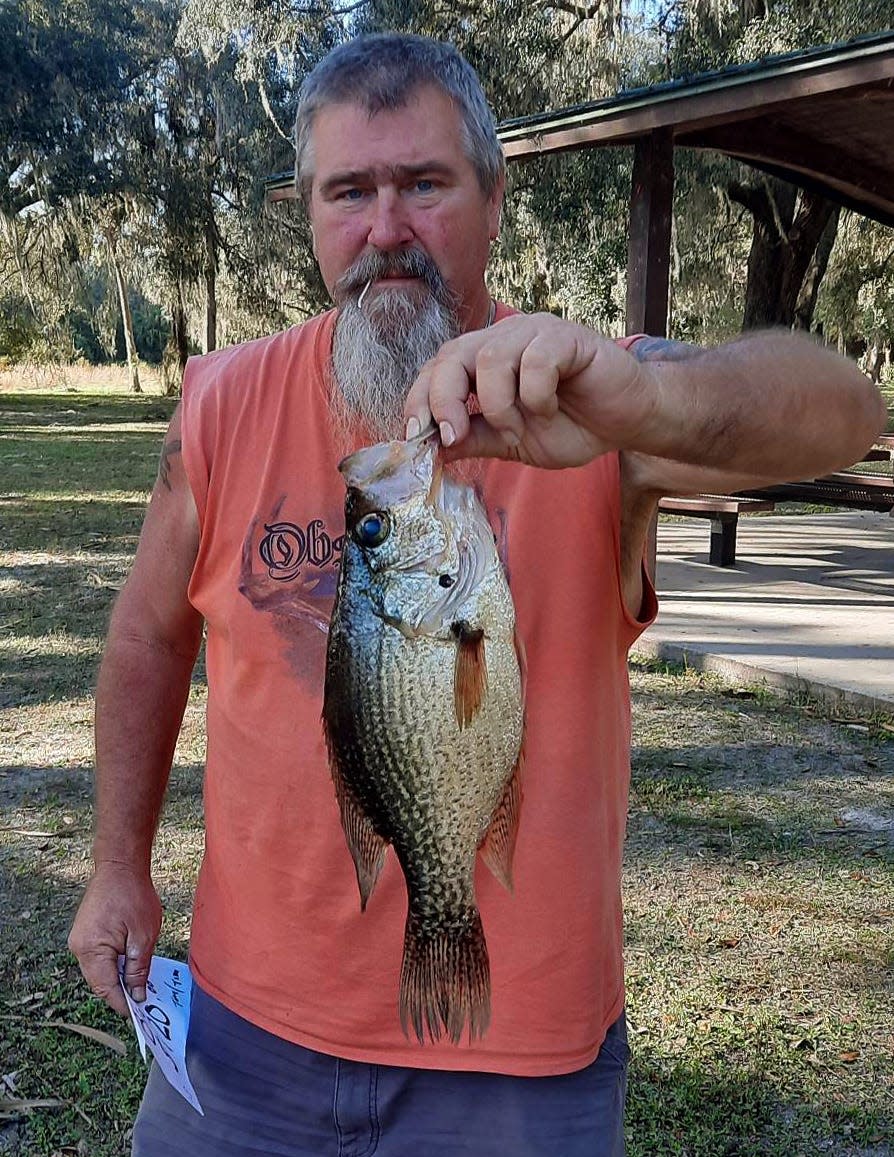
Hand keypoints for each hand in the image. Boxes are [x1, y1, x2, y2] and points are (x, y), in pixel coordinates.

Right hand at [68, 863, 161, 1015]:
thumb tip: (136, 995)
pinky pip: (98, 957)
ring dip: (118, 976)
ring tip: (140, 981)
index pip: (105, 988)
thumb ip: (138, 968)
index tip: (139, 1014)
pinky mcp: (85, 933)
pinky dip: (113, 963)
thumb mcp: (143, 935)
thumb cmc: (133, 896)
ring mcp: (79, 939)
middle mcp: (79, 947)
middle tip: (144, 998)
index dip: (122, 1003)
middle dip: (121, 991)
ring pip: (99, 970)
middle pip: (99, 981)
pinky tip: (130, 962)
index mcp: (91, 949)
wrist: (119, 866)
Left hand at [404, 313, 653, 468]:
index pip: (436, 368)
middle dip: (444, 401)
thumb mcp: (512, 442)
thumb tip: (431, 448)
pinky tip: (551, 408)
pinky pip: (535, 362)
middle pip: (452, 356)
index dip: (419, 399)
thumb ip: (474, 438)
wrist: (625, 422)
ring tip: (519, 428)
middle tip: (453, 436)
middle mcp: (504, 339)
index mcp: (484, 361)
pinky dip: (536, 395)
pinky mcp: (566, 337)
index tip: (415, 435)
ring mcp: (534, 333)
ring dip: (499, 406)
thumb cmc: (572, 425)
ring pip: (490, 360)